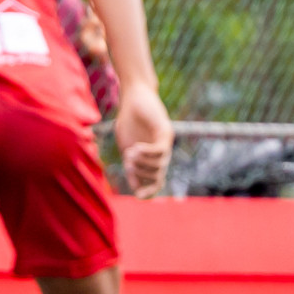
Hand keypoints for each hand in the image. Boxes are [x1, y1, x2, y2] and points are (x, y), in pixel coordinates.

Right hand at [113, 83, 171, 198]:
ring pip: (159, 166)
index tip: (138, 196)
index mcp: (151, 159)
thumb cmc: (129, 121)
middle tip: (127, 160)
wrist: (134, 97)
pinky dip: (147, 153)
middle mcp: (161, 154)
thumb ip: (131, 166)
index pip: (156, 182)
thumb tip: (135, 188)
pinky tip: (136, 148)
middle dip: (140, 173)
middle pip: (157, 177)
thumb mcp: (127, 147)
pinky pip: (160, 151)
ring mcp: (165, 143)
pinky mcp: (166, 132)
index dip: (149, 191)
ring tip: (130, 152)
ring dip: (142, 163)